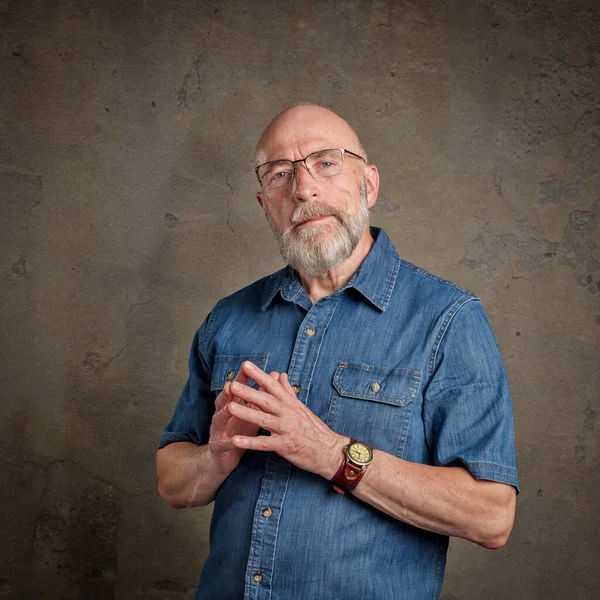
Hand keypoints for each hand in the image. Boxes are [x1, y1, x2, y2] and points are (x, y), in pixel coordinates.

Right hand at [208, 369, 279, 474]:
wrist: (225, 455)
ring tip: (229, 408)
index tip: (246, 367)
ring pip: (220, 419)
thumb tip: (275, 374)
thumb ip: (261, 394)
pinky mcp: (219, 445)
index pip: (237, 388)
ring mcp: (219, 429)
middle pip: (225, 400)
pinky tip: (233, 440)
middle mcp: (223, 413)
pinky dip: (229, 441)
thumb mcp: (252, 410)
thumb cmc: (241, 428)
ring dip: (224, 413)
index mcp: (233, 404)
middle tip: (232, 385)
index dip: (241, 378)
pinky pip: (225, 443)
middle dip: (229, 393)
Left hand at [227, 362, 348, 478]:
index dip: (259, 374)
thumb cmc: (313, 428)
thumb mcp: (301, 406)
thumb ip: (287, 390)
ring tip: (229, 407)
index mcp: (290, 403)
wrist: (329, 450)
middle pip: (266, 400)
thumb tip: (281, 373)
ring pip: (263, 419)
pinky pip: (265, 443)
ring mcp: (286, 429)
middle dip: (248, 392)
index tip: (245, 365)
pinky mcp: (285, 445)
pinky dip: (250, 442)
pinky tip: (235, 440)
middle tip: (232, 384)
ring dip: (246, 413)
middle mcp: (288, 413)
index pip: (273, 385)